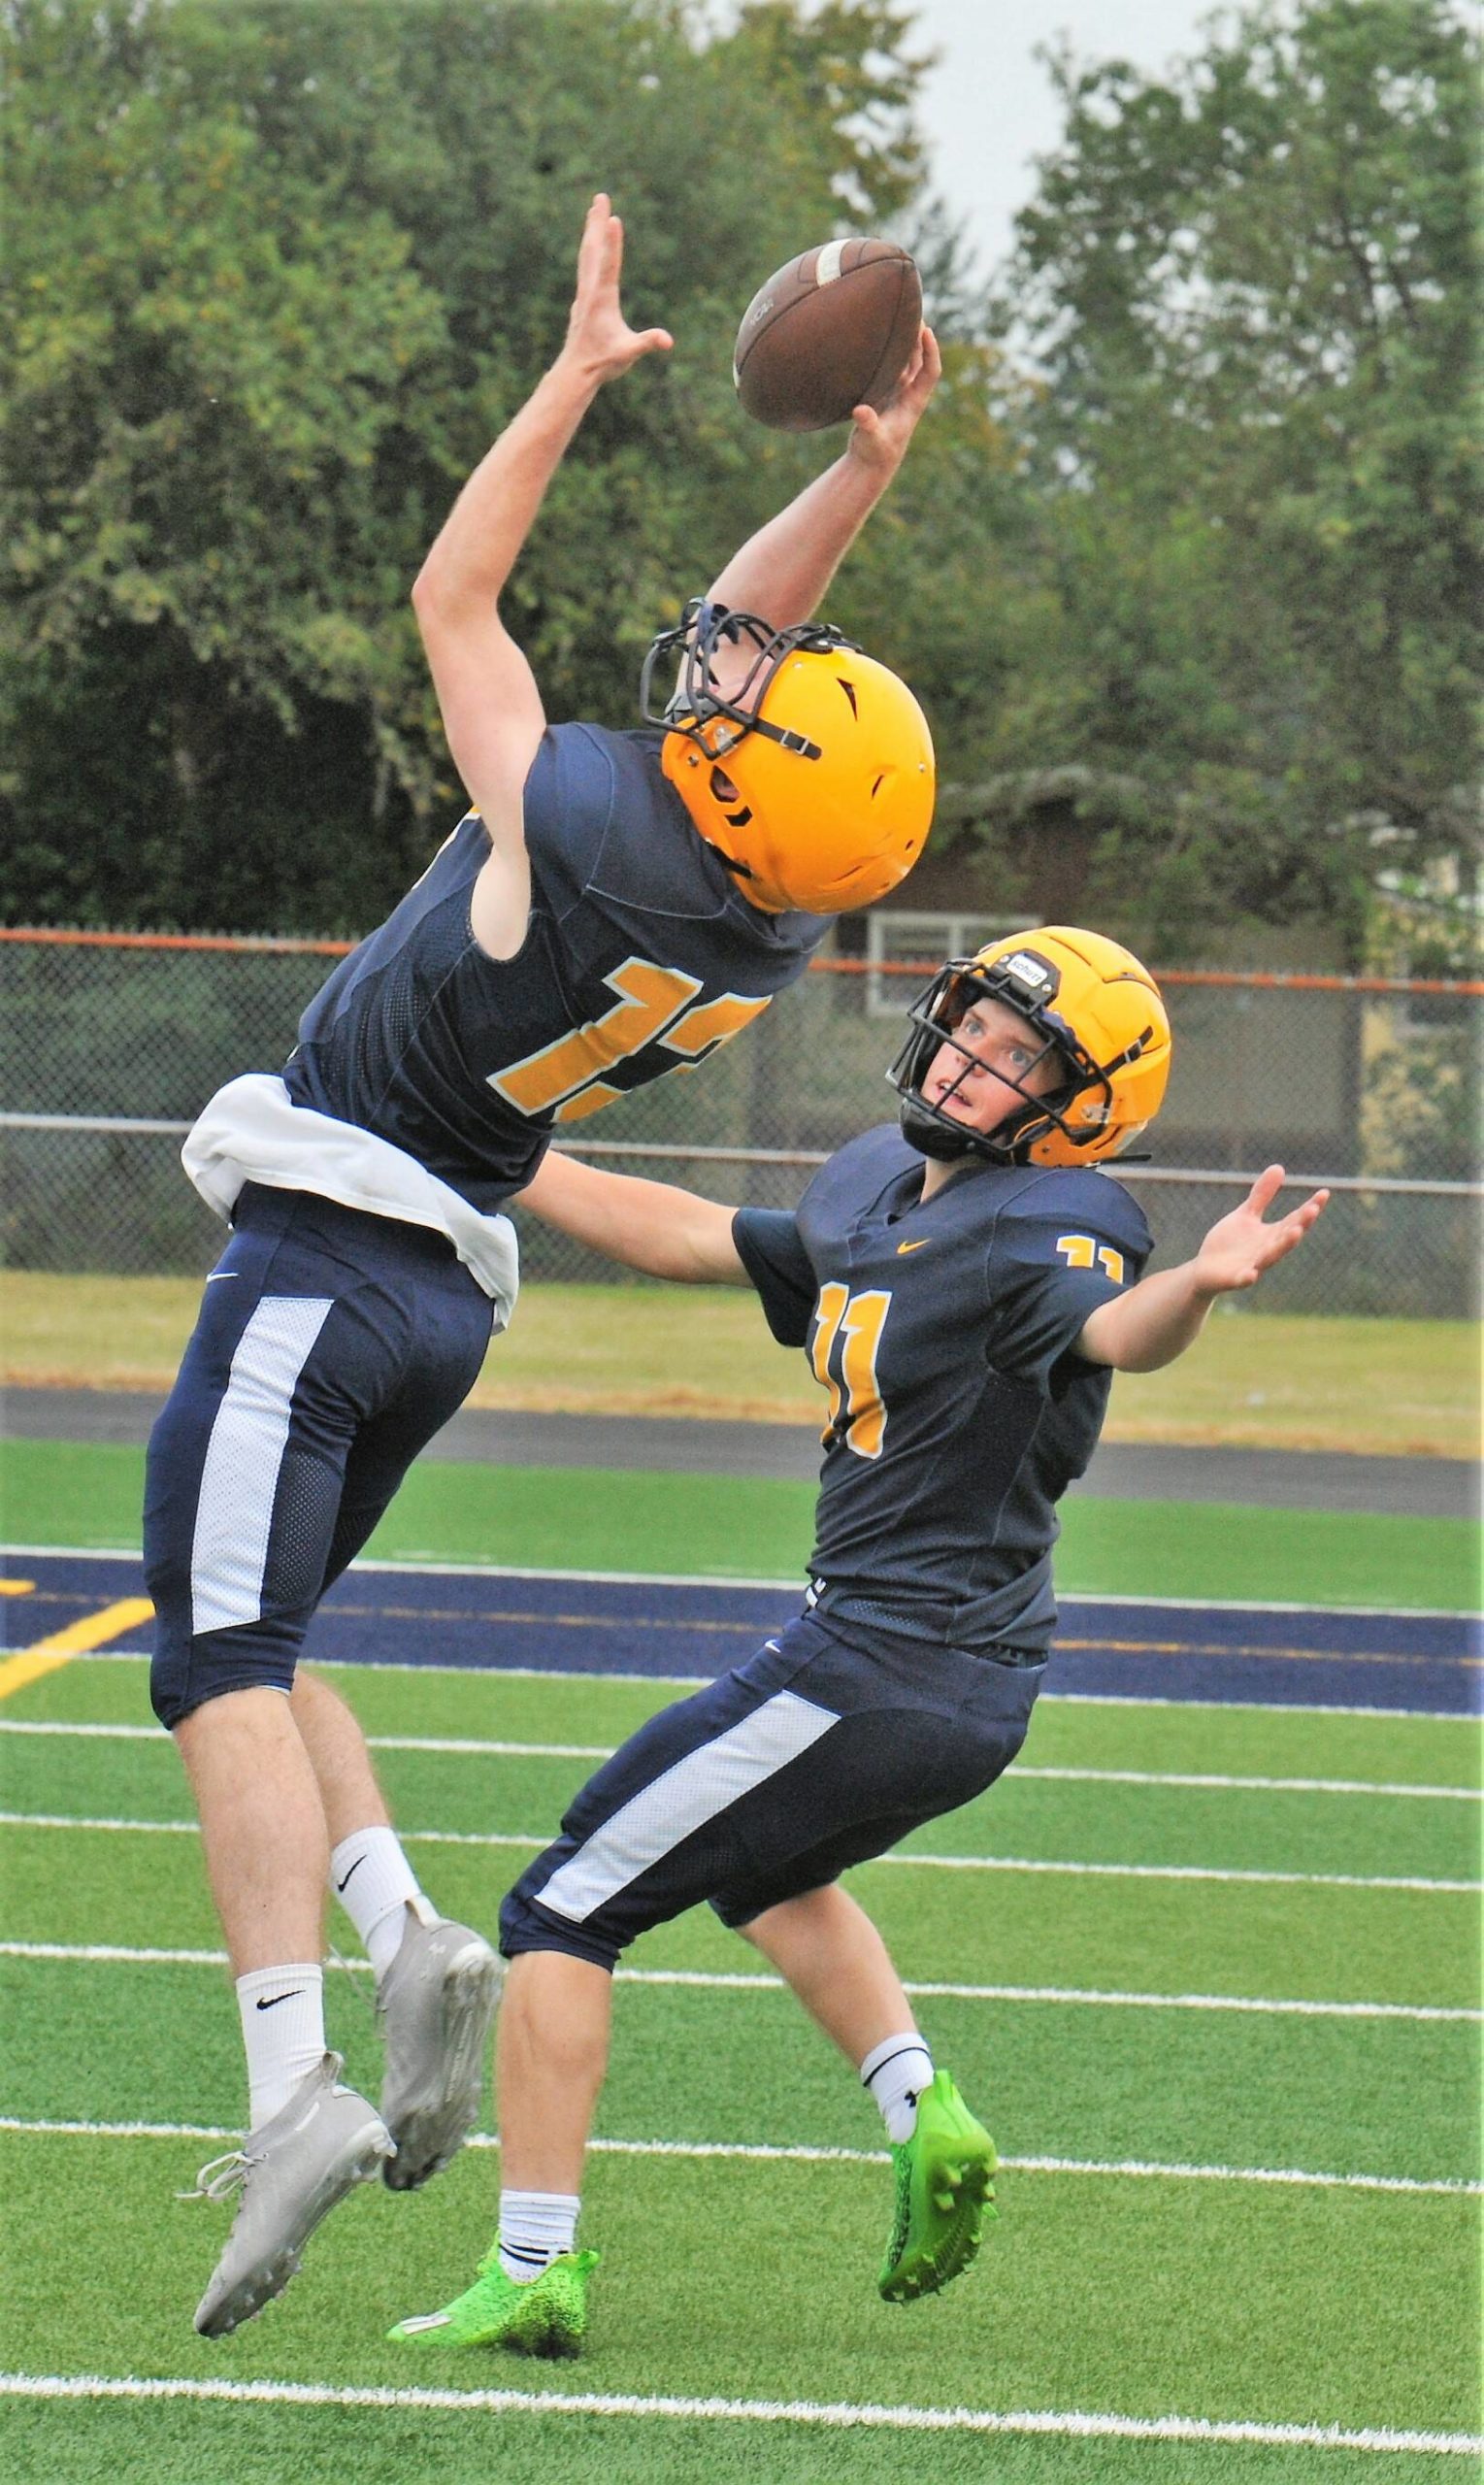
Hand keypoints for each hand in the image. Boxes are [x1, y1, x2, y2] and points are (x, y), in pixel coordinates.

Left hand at [561, 192, 672, 382]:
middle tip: (600, 197)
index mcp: (602, 298)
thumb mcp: (628, 353)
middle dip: (597, 222)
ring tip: (593, 210)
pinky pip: (585, 265)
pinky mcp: (582, 298)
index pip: (609, 264)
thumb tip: (667, 341)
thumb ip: (647, 343)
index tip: (613, 217)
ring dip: (591, 230)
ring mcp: (584, 293)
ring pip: (587, 254)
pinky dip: (589, 248)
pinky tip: (590, 244)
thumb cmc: (603, 362)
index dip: (613, 241)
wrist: (576, 371)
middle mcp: (590, 290)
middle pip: (594, 249)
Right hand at [847, 324, 941, 473]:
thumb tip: (862, 412)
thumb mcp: (871, 441)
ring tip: (903, 312)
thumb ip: (868, 426)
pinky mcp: (886, 390)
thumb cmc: (874, 453)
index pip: (930, 372)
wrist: (871, 463)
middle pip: (921, 359)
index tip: (927, 331)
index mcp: (914, 403)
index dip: (931, 351)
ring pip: (908, 359)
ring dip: (907, 338)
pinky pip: (893, 364)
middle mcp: (909, 393)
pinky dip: (891, 348)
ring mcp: (898, 391)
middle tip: (915, 309)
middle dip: (921, 336)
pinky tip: (882, 331)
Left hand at [1192, 1166, 1328, 1296]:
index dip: (1310, 1208)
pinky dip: (1247, 1278)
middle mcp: (1267, 1250)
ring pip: (1271, 1257)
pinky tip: (1251, 1275)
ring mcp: (1253, 1265)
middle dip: (1300, 1224)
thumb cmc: (1230, 1243)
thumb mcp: (1246, 1214)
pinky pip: (1243, 1279)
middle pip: (1287, 1237)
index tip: (1324, 1193)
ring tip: (1296, 1232)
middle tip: (1312, 1210)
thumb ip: (1262, 1195)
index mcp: (1272, 1235)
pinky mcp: (1234, 1279)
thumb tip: (1279, 1167)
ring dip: (1284, 1245)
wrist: (1205, 1270)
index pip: (1295, 1219)